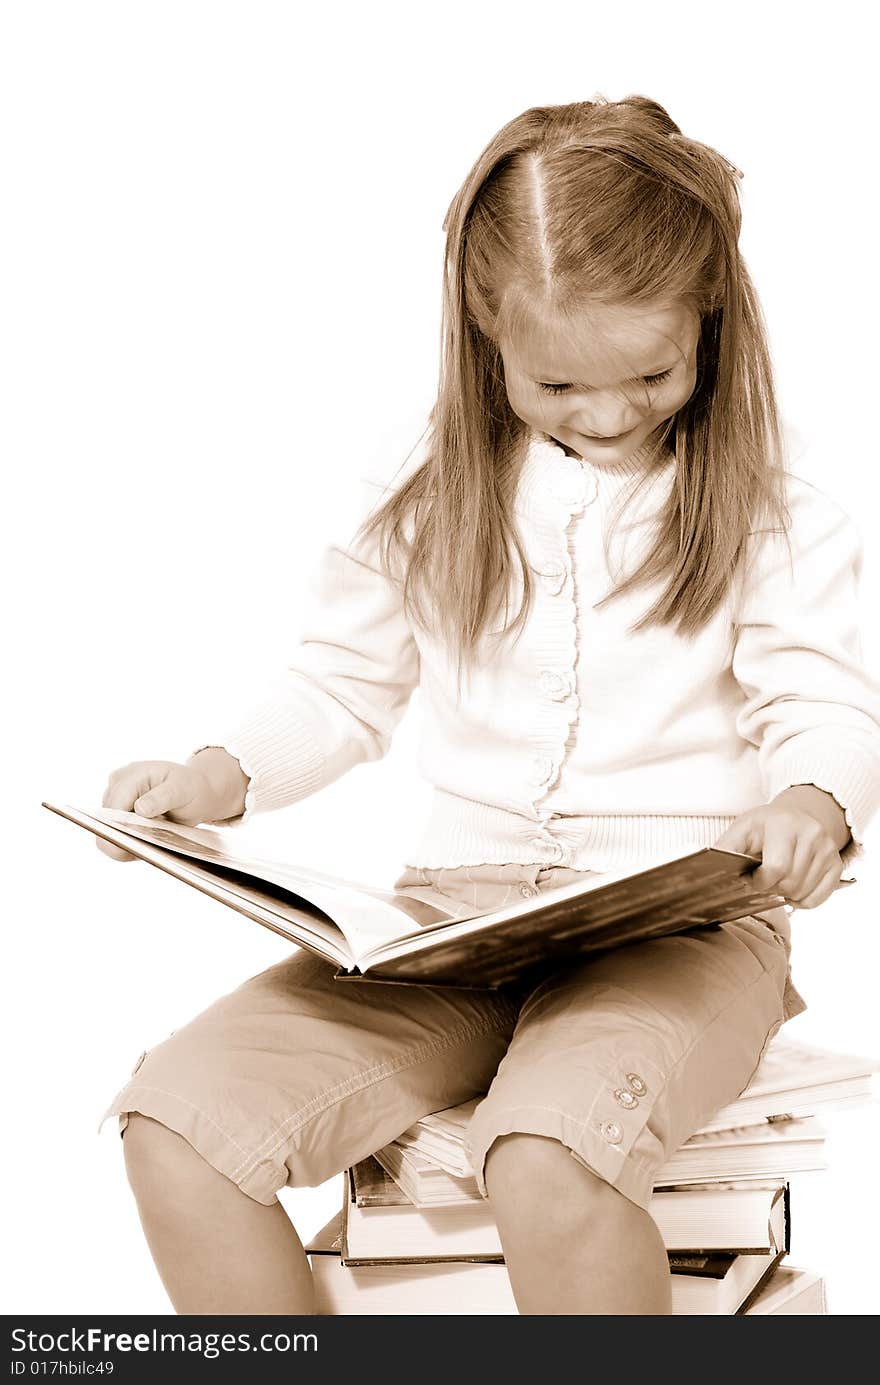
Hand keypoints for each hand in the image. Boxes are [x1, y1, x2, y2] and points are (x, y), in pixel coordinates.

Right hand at [97, 757, 236, 862]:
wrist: (195, 792)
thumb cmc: (190, 788)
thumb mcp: (182, 790)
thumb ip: (161, 797)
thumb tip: (140, 808)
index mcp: (131, 775)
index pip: (114, 806)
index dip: (119, 828)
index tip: (133, 845)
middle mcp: (117, 785)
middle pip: (107, 821)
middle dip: (124, 838)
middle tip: (149, 847)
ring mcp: (115, 799)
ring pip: (108, 831)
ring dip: (127, 842)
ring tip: (152, 840)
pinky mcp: (118, 813)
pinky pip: (115, 836)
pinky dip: (129, 843)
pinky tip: (147, 842)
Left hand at [713, 803, 843, 908]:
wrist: (795, 816)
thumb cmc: (763, 827)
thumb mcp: (740, 830)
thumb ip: (724, 849)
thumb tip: (704, 869)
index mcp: (783, 824)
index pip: (776, 868)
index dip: (760, 882)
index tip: (752, 879)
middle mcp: (811, 833)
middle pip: (790, 883)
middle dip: (772, 888)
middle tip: (764, 880)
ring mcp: (827, 848)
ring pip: (803, 893)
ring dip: (785, 895)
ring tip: (777, 881)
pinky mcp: (836, 863)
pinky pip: (819, 898)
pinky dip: (803, 900)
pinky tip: (792, 888)